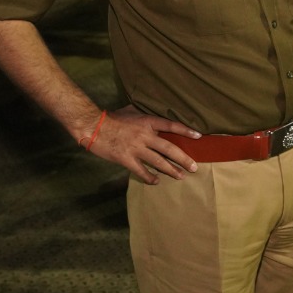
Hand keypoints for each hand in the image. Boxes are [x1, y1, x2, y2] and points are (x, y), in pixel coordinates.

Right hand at [84, 104, 201, 183]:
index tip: (199, 136)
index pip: (172, 126)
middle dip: (183, 159)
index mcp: (148, 122)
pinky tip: (156, 181)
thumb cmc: (113, 118)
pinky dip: (149, 177)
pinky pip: (141, 171)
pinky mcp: (126, 159)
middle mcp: (145, 136)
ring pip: (158, 162)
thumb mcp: (132, 111)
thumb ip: (145, 114)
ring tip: (181, 176)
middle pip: (169, 148)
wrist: (94, 127)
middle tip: (194, 167)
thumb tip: (154, 112)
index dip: (186, 131)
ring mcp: (136, 148)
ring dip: (171, 170)